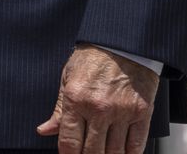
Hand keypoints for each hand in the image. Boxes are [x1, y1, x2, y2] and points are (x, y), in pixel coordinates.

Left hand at [36, 44, 159, 153]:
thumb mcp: (67, 79)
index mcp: (76, 100)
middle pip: (92, 151)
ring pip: (115, 152)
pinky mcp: (142, 112)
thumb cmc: (92, 59)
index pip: (70, 142)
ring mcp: (122, 112)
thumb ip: (58, 109)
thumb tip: (45, 130)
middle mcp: (99, 109)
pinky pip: (136, 144)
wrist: (122, 44)